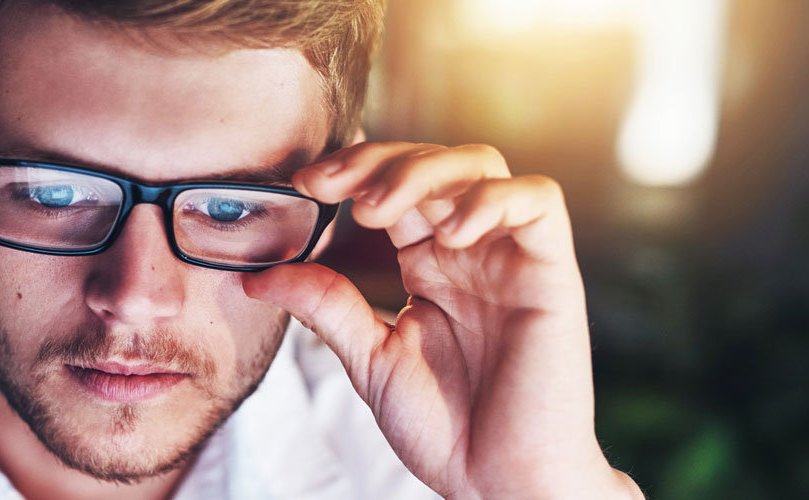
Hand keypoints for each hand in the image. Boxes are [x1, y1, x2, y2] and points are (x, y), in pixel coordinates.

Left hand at [242, 143, 642, 498]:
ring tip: (379, 210)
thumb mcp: (370, 358)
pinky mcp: (552, 271)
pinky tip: (450, 233)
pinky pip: (539, 201)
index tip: (306, 184)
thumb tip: (257, 277)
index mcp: (429, 264)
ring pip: (482, 166)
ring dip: (425, 172)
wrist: (500, 483)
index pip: (395, 188)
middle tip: (331, 186)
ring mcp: (512, 256)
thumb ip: (326, 307)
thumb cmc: (446, 427)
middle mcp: (470, 250)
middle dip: (378, 162)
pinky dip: (493, 200)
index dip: (354, 171)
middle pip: (433, 163)